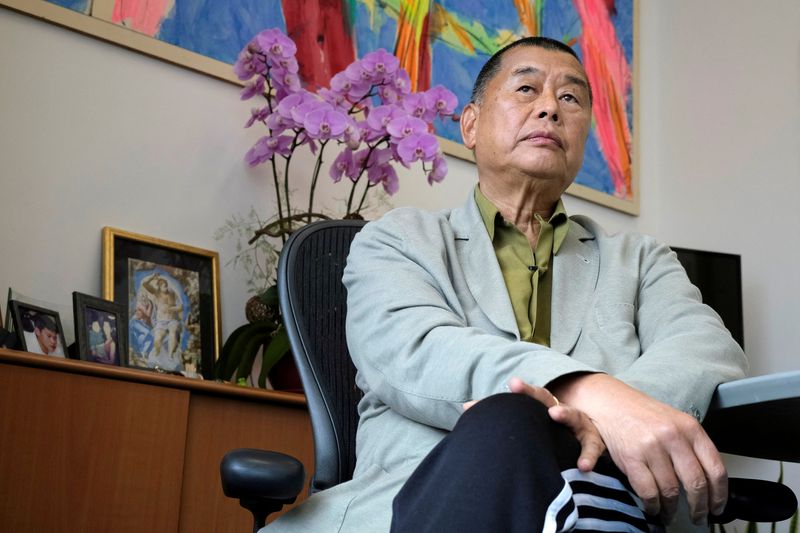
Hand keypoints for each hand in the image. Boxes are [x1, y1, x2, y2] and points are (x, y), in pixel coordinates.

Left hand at [463, 377, 605, 471]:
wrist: (585, 441)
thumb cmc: (550, 432)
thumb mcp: (531, 423)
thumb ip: (502, 416)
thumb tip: (466, 407)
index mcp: (543, 406)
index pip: (527, 396)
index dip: (517, 390)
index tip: (508, 383)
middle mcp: (560, 410)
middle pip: (545, 398)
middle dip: (531, 392)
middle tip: (515, 385)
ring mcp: (578, 424)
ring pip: (574, 416)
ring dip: (565, 414)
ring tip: (554, 414)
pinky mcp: (592, 442)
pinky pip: (591, 448)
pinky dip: (588, 456)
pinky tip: (583, 466)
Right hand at [551, 373, 726, 524]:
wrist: (610, 402)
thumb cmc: (642, 414)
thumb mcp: (674, 422)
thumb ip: (691, 447)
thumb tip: (706, 481)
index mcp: (690, 428)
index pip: (715, 468)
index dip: (719, 494)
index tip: (717, 507)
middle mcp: (673, 436)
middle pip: (695, 482)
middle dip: (699, 507)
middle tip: (698, 517)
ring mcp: (652, 447)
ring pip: (671, 490)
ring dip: (672, 509)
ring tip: (671, 514)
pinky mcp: (631, 457)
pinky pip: (648, 491)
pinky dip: (652, 505)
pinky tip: (653, 507)